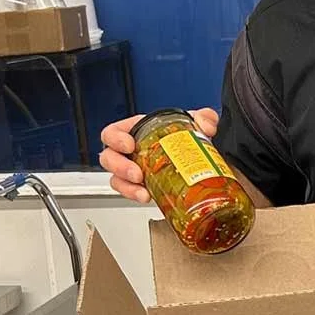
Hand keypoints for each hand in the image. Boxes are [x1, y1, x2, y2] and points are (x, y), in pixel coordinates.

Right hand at [99, 109, 219, 203]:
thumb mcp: (193, 122)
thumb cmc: (180, 136)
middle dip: (120, 167)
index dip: (115, 138)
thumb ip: (203, 118)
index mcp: (135, 131)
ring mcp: (132, 170)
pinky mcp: (139, 187)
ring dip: (127, 187)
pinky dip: (136, 195)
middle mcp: (129, 152)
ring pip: (116, 179)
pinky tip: (149, 197)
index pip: (112, 133)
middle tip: (137, 174)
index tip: (129, 145)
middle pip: (109, 158)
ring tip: (143, 192)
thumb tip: (206, 126)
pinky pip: (129, 192)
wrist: (191, 158)